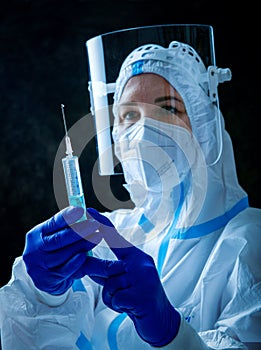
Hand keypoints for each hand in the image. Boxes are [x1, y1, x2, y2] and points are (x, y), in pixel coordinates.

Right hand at [23, 206, 101, 294]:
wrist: (47, 278)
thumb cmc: (55, 251)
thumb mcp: (56, 237)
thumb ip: (67, 227)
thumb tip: (86, 212)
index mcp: (37, 234)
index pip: (53, 223)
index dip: (67, 216)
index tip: (81, 210)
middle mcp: (34, 250)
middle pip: (59, 239)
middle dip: (79, 231)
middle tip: (95, 224)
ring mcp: (38, 267)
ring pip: (63, 254)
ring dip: (82, 245)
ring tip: (97, 237)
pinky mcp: (46, 281)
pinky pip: (64, 270)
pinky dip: (76, 262)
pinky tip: (85, 254)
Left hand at [86, 208, 180, 346]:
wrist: (161, 319)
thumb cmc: (140, 298)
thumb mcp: (124, 281)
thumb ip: (108, 272)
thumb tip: (87, 265)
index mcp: (137, 257)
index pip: (117, 238)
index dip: (102, 225)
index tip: (90, 212)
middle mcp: (141, 264)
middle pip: (107, 266)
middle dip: (94, 273)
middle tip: (86, 273)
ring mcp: (143, 279)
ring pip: (109, 286)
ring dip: (111, 297)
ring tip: (125, 300)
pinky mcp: (141, 296)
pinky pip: (115, 299)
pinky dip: (117, 306)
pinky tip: (129, 308)